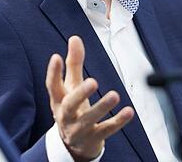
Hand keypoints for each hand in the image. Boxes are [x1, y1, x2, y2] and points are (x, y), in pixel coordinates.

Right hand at [45, 36, 133, 160]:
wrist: (73, 144)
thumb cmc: (72, 107)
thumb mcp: (70, 86)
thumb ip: (73, 63)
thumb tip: (74, 38)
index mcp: (58, 100)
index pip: (52, 86)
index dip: (53, 72)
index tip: (56, 56)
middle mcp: (65, 115)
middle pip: (70, 105)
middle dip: (80, 93)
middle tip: (93, 81)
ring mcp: (79, 129)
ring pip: (89, 119)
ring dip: (102, 107)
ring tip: (114, 95)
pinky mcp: (94, 138)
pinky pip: (106, 130)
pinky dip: (118, 121)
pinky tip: (129, 111)